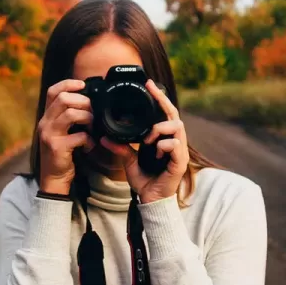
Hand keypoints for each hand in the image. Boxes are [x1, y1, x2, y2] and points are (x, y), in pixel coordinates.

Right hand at [37, 79, 94, 194]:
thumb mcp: (61, 131)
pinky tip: (89, 146)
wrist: (53, 178)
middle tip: (92, 112)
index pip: (52, 91)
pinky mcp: (57, 147)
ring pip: (71, 114)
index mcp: (47, 117)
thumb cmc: (62, 152)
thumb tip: (88, 102)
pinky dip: (88, 140)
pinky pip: (79, 136)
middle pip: (63, 99)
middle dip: (83, 102)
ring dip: (88, 118)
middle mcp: (45, 123)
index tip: (83, 84)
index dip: (68, 84)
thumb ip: (68, 116)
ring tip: (92, 126)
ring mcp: (50, 135)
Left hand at [100, 79, 189, 203]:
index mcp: (163, 138)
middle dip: (163, 101)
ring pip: (176, 127)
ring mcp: (179, 152)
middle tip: (151, 90)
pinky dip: (163, 145)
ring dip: (160, 129)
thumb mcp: (128, 160)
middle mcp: (174, 142)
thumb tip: (104, 137)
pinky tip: (154, 152)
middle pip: (174, 115)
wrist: (150, 200)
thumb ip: (120, 147)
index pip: (164, 113)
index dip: (159, 98)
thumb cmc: (144, 180)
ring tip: (148, 139)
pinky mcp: (181, 163)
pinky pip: (175, 146)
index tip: (148, 84)